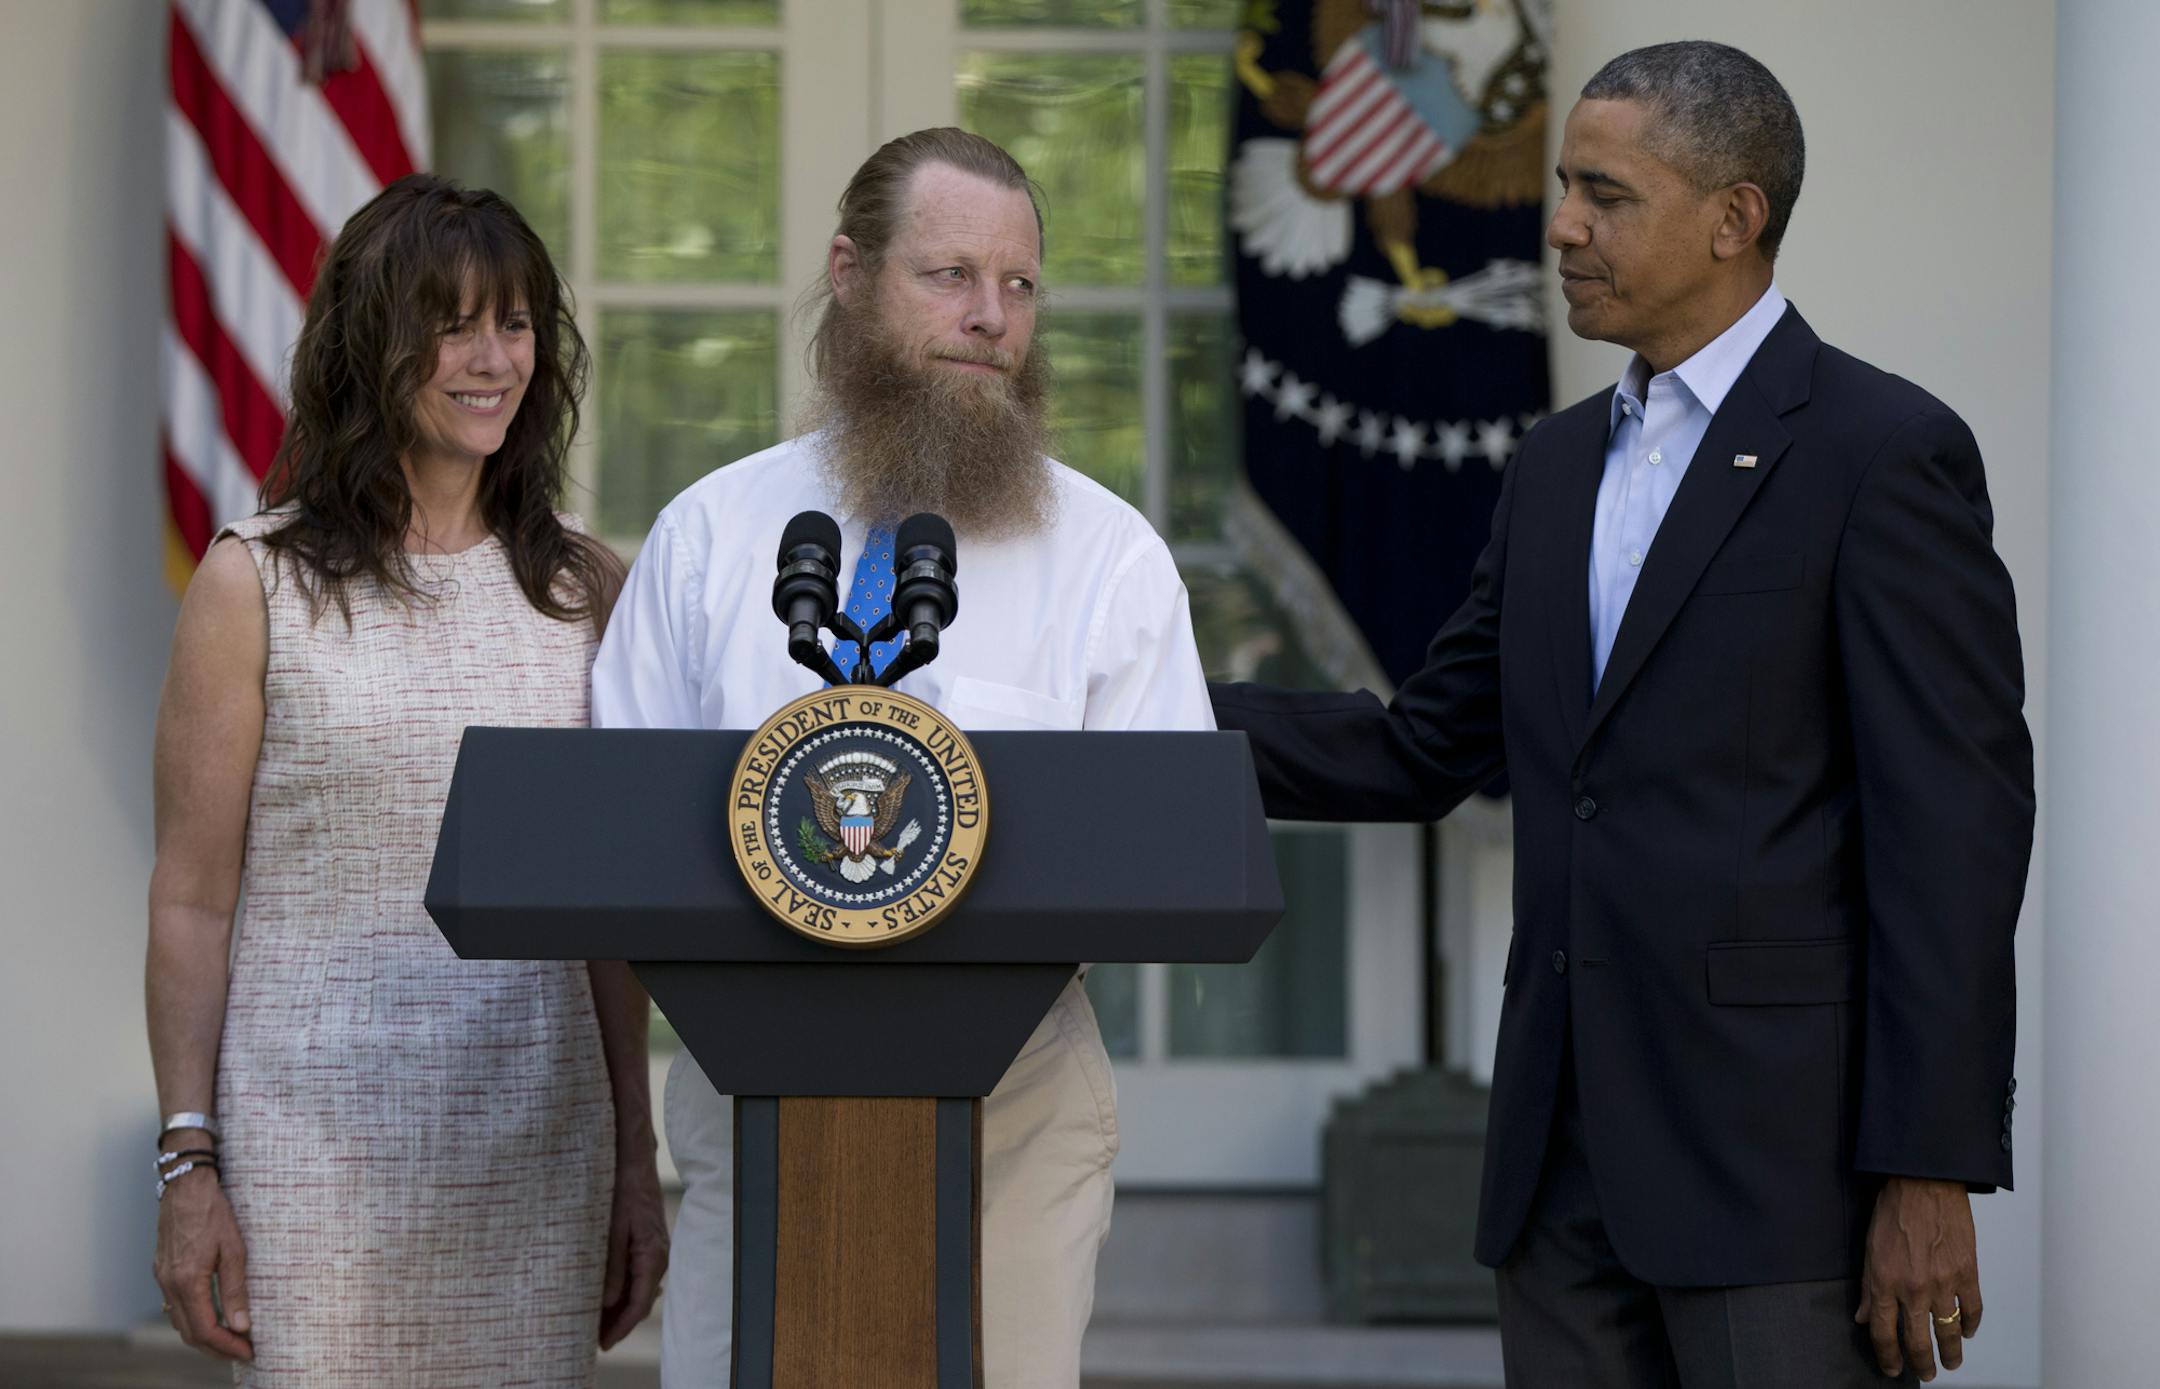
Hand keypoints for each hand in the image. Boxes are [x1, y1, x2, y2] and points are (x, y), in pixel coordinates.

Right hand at [153, 1169, 251, 1360]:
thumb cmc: (213, 1212)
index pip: (205, 1329)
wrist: (185, 1186)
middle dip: (216, 1348)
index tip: (249, 1352)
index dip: (227, 1346)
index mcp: (187, 1281)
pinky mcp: (162, 1270)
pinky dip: (192, 1319)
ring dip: (203, 1336)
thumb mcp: (233, 1249)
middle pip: (189, 1333)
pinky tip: (210, 1317)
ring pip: (179, 1322)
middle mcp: (169, 1284)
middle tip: (242, 1352)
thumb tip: (242, 1326)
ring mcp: (162, 1278)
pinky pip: (174, 1306)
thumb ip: (235, 1289)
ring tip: (230, 1340)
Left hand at [599, 1147, 668, 1350]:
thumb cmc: (622, 1189)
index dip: (620, 1328)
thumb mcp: (612, 1229)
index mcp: (653, 1256)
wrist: (633, 1158)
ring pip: (638, 1289)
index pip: (639, 1304)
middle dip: (618, 1322)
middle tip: (592, 1339)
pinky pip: (636, 1275)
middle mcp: (658, 1256)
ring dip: (618, 1307)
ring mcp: (654, 1249)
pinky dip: (621, 1290)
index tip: (601, 1344)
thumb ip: (612, 1267)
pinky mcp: (646, 1241)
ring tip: (594, 1323)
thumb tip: (609, 1302)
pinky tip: (604, 1296)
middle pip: (640, 1301)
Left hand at [1855, 1177, 1981, 1380]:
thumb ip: (1869, 1288)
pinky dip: (1971, 1325)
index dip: (1887, 1356)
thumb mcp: (1869, 1249)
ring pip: (1949, 1333)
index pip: (1884, 1333)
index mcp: (1886, 1282)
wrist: (1925, 1183)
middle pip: (1918, 1341)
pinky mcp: (1968, 1273)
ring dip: (1950, 1353)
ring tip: (1950, 1363)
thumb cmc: (1894, 1211)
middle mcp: (1914, 1289)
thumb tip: (1865, 1318)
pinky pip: (1973, 1310)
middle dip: (1921, 1364)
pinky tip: (1966, 1332)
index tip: (1892, 1369)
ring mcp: (1944, 1283)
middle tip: (1925, 1374)